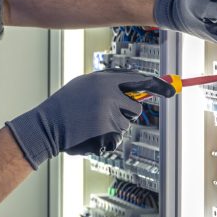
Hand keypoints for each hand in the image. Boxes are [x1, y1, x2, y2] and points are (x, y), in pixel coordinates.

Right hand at [5, 69, 174, 167]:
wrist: (46, 126)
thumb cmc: (63, 107)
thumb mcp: (83, 86)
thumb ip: (106, 85)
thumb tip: (132, 88)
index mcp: (102, 79)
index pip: (137, 79)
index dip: (156, 85)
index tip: (171, 90)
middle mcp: (108, 92)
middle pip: (135, 108)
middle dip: (125, 114)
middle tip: (104, 115)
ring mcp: (108, 111)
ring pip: (126, 124)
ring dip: (113, 127)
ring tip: (90, 123)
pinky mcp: (107, 128)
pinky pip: (117, 136)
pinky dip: (106, 137)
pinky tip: (89, 132)